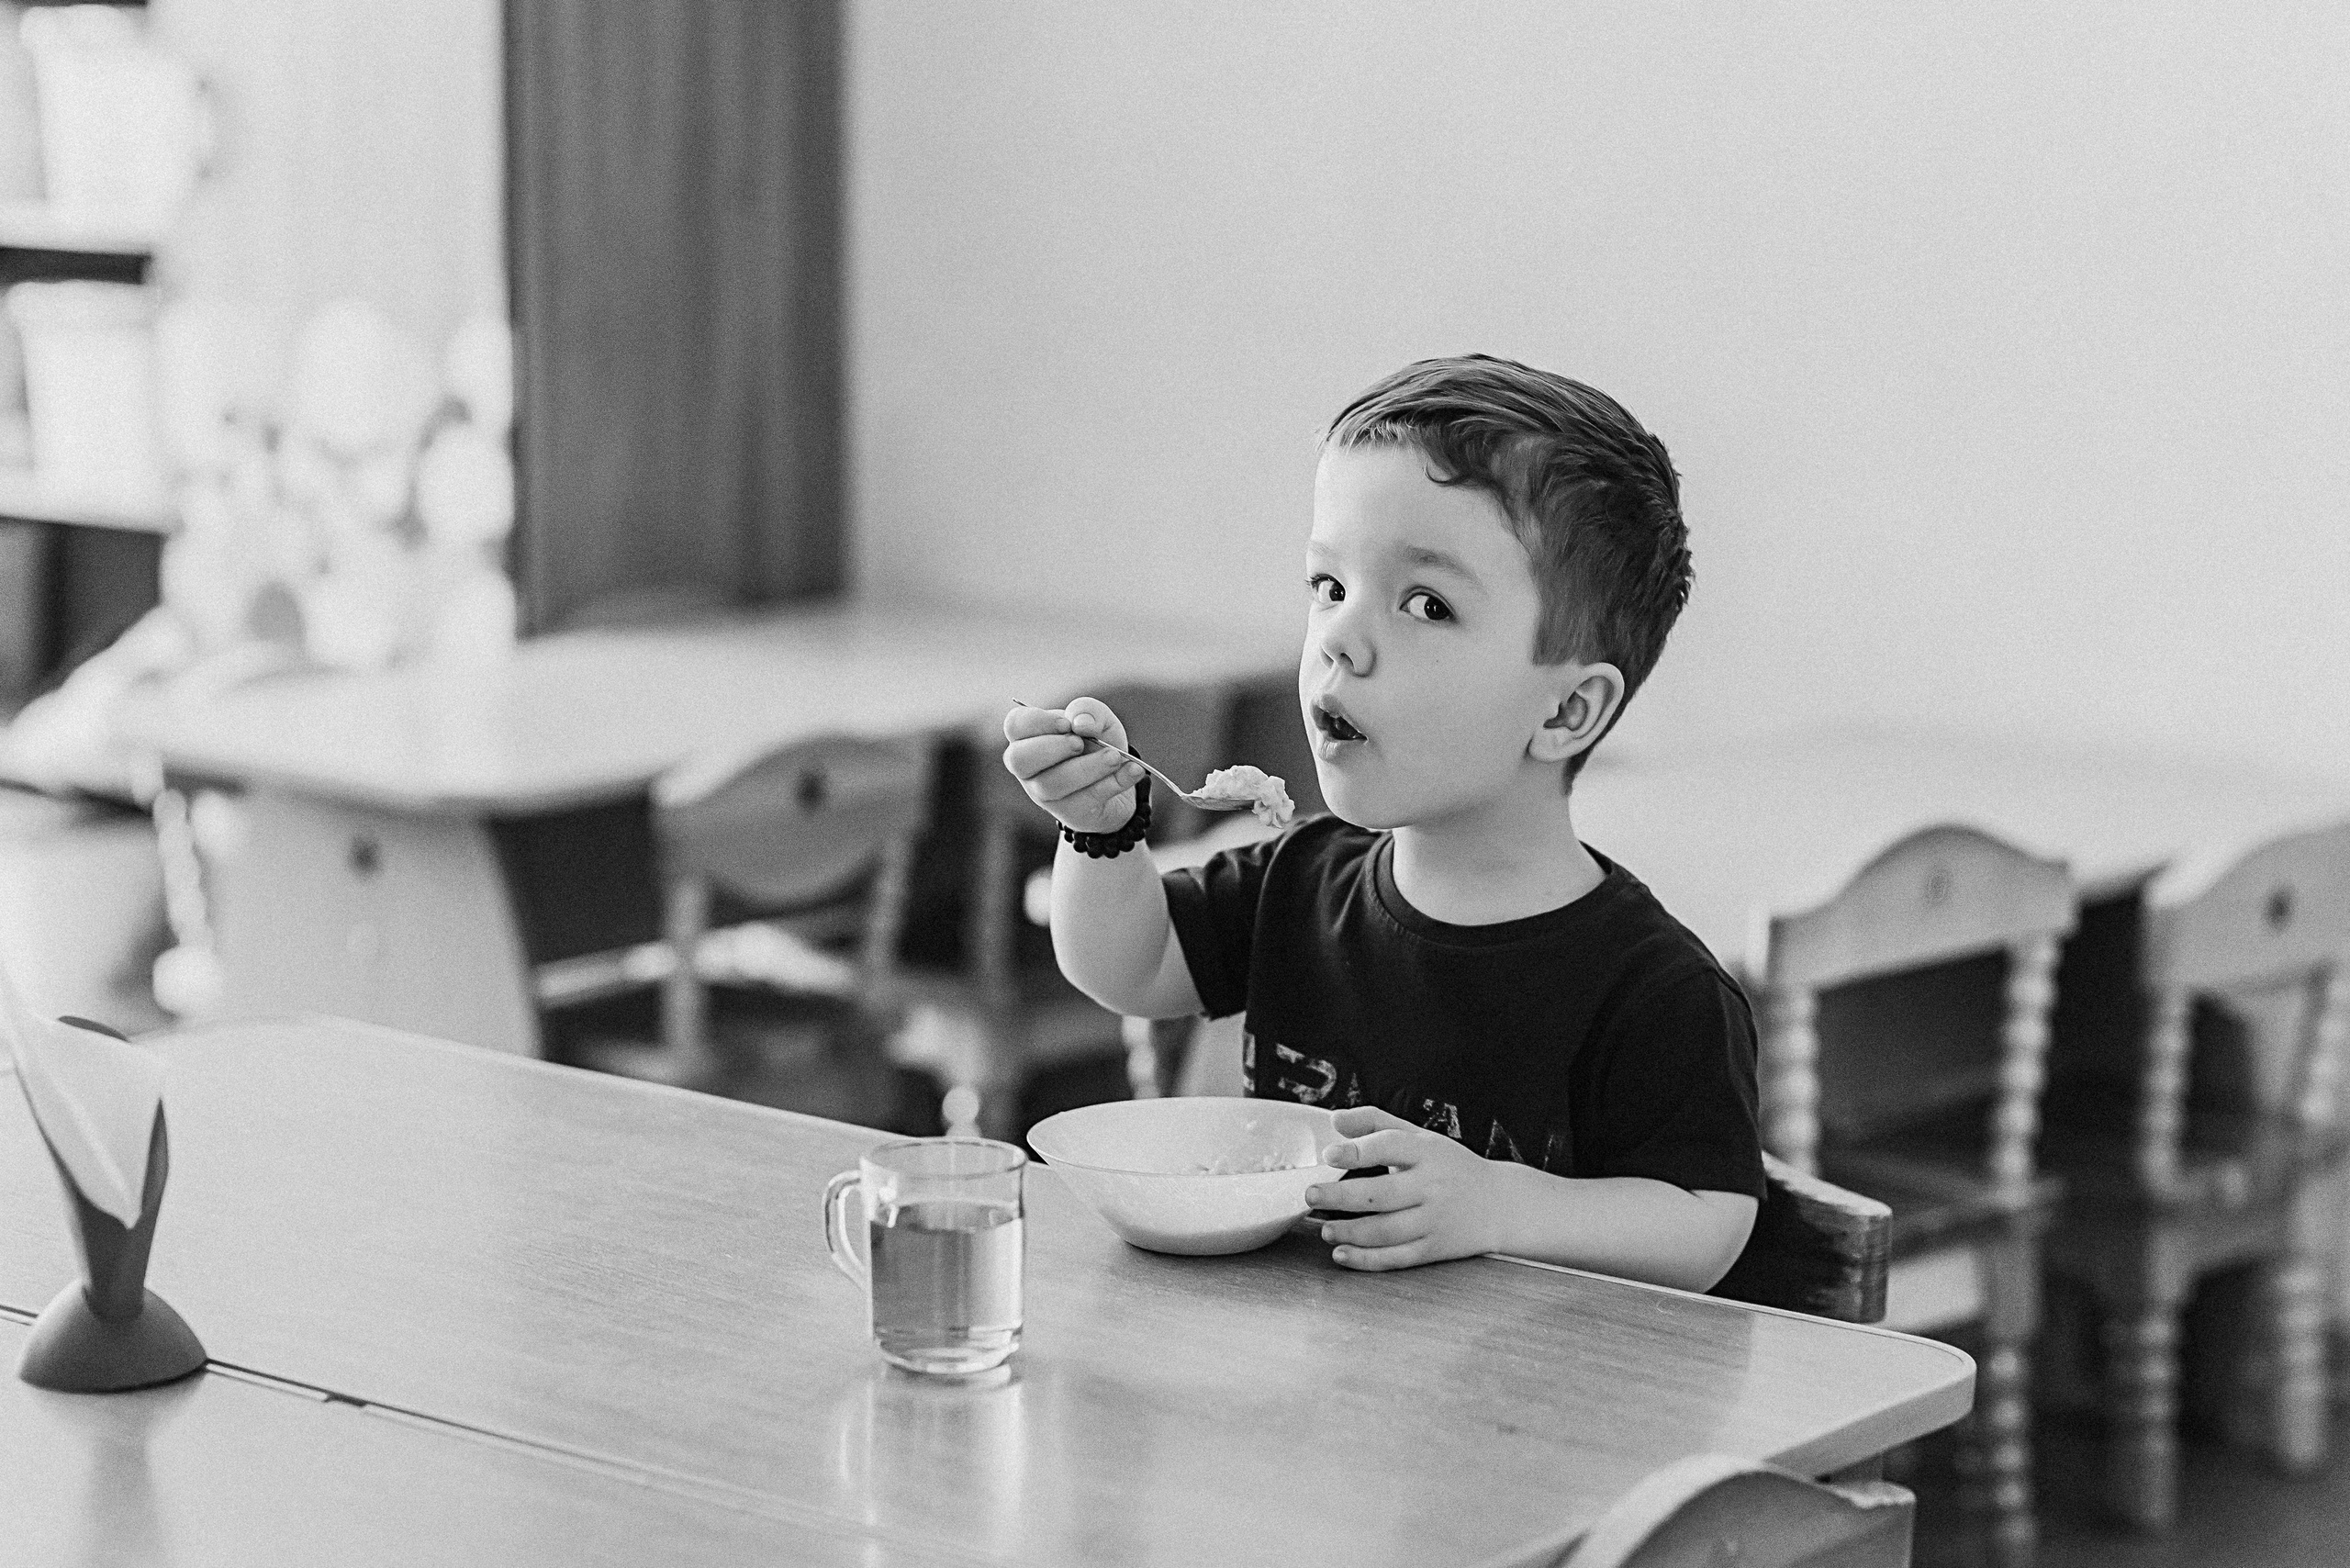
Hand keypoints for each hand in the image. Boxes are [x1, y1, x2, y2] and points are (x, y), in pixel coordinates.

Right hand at [1001, 697, 1147, 834]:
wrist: (1119, 777)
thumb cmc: (1096, 741)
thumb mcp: (1097, 718)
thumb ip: (1088, 710)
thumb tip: (1080, 722)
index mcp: (1028, 736)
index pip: (1015, 726)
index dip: (1038, 722)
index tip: (1067, 724)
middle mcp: (1028, 768)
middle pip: (1020, 759)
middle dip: (1053, 748)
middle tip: (1081, 743)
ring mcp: (1044, 794)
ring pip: (1053, 784)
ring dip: (1088, 768)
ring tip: (1116, 757)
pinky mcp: (1070, 812)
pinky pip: (1086, 799)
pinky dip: (1114, 782)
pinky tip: (1132, 771)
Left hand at [1305, 1107, 1503, 1270]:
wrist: (1501, 1204)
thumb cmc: (1450, 1166)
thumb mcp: (1421, 1137)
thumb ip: (1377, 1123)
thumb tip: (1334, 1120)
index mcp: (1427, 1151)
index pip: (1391, 1146)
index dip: (1359, 1150)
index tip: (1329, 1154)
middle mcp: (1432, 1185)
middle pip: (1382, 1193)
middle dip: (1342, 1196)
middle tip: (1311, 1195)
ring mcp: (1435, 1220)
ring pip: (1387, 1230)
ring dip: (1350, 1231)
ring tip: (1324, 1228)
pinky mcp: (1435, 1248)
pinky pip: (1397, 1257)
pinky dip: (1367, 1259)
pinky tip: (1342, 1254)